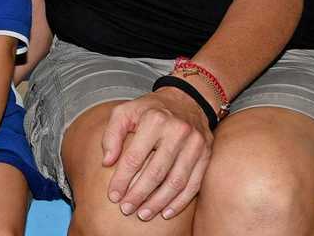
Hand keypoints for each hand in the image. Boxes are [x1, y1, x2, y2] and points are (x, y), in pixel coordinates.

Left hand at [101, 89, 212, 220]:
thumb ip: (112, 134)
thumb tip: (106, 162)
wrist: (186, 100)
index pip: (134, 157)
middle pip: (156, 172)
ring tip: (144, 214)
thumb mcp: (125, 112)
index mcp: (154, 120)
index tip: (113, 196)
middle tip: (127, 209)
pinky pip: (194, 183)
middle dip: (139, 194)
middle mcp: (177, 131)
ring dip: (159, 202)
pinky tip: (166, 211)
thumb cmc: (149, 109)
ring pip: (176, 181)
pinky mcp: (207, 154)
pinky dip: (180, 201)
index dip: (122, 179)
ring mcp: (196, 143)